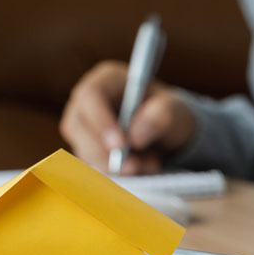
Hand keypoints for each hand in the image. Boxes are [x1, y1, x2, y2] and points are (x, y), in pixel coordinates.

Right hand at [60, 60, 195, 173]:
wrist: (168, 133)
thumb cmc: (169, 113)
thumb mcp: (175, 110)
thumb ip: (161, 116)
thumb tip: (136, 136)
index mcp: (106, 80)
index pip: (90, 96)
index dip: (101, 121)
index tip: (121, 144)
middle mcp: (87, 102)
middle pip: (78, 127)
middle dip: (105, 152)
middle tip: (135, 166)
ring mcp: (83, 128)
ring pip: (84, 151)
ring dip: (115, 166)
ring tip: (149, 165)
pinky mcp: (86, 151)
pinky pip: (92, 166)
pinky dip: (116, 174)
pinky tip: (141, 169)